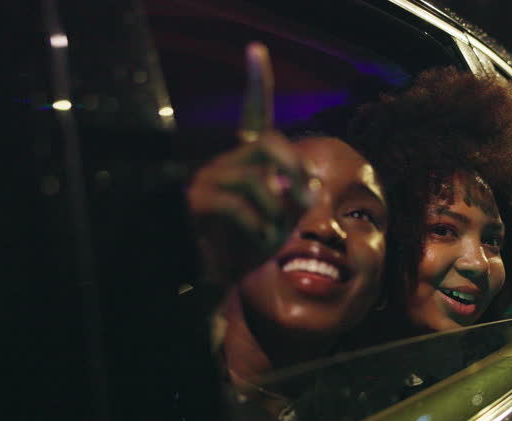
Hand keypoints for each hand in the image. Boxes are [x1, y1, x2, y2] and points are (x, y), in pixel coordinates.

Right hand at [187, 43, 311, 285]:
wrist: (216, 280)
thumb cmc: (248, 248)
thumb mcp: (283, 224)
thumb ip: (298, 200)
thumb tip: (314, 181)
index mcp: (245, 162)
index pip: (253, 115)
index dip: (257, 83)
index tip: (255, 50)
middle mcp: (225, 163)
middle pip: (269, 143)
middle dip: (296, 169)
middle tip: (304, 200)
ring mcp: (208, 181)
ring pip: (258, 179)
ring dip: (276, 210)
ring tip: (271, 235)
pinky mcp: (197, 203)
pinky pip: (238, 205)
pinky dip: (257, 227)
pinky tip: (256, 240)